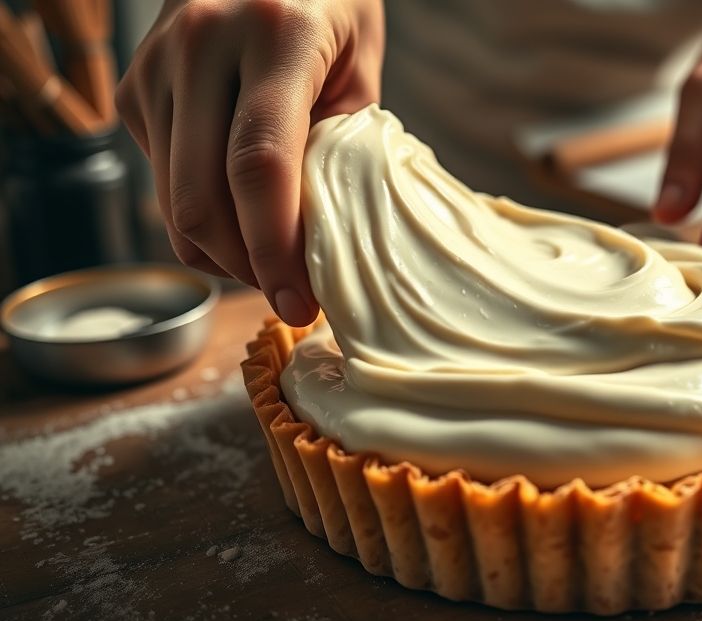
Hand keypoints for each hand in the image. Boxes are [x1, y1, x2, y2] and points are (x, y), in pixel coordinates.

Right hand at [116, 0, 383, 325]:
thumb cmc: (332, 5)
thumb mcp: (361, 65)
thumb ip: (340, 145)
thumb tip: (322, 241)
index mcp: (274, 34)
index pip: (259, 165)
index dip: (275, 249)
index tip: (301, 303)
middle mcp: (201, 44)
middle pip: (202, 198)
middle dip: (246, 269)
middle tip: (290, 299)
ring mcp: (156, 64)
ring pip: (172, 202)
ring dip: (222, 255)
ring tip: (273, 266)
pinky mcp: (134, 87)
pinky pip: (162, 181)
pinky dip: (202, 218)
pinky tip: (243, 213)